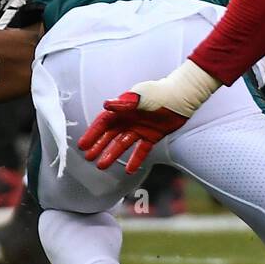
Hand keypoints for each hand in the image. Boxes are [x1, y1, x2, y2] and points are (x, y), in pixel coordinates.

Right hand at [77, 60, 219, 173]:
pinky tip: (128, 170)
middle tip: (89, 158)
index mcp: (122, 109)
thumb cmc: (159, 93)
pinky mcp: (152, 136)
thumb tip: (106, 105)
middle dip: (98, 146)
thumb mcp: (140, 96)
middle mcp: (128, 119)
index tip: (82, 145)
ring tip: (102, 166)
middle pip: (109, 135)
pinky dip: (135, 160)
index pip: (103, 123)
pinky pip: (141, 150)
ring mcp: (139, 129)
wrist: (182, 97)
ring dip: (112, 154)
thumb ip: (124, 103)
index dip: (92, 133)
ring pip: (122, 144)